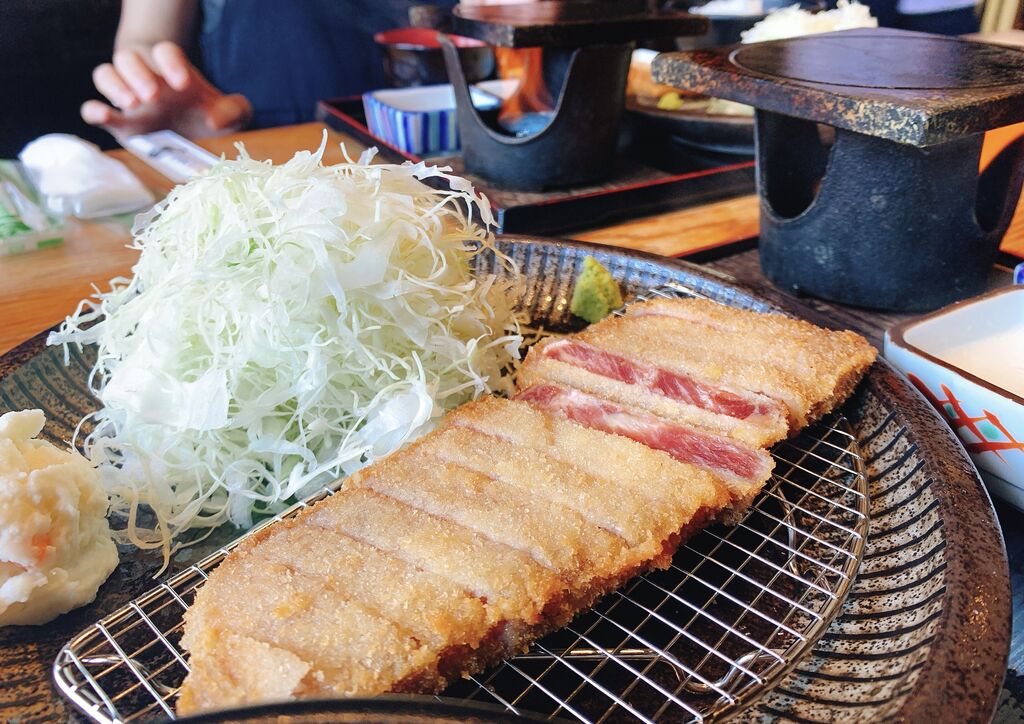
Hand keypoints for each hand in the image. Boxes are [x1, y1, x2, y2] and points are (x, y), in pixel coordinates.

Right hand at [81, 41, 251, 139]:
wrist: (188, 132)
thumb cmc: (207, 115)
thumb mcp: (229, 113)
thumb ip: (235, 111)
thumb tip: (216, 119)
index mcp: (172, 70)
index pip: (166, 51)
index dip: (171, 62)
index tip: (184, 84)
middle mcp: (145, 77)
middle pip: (129, 57)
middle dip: (139, 73)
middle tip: (154, 95)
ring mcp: (127, 97)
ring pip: (105, 74)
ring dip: (115, 86)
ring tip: (133, 104)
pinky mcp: (116, 122)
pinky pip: (90, 108)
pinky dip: (93, 110)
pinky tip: (102, 114)